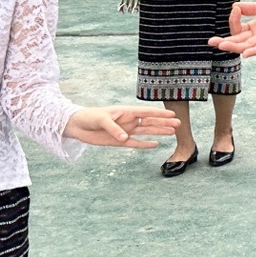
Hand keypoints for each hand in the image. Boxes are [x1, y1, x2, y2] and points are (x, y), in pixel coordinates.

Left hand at [64, 105, 178, 148]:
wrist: (77, 126)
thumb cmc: (89, 117)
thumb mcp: (101, 120)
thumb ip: (114, 128)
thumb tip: (125, 138)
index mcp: (126, 112)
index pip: (146, 113)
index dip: (159, 114)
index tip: (172, 114)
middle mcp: (128, 121)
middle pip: (150, 122)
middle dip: (164, 123)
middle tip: (178, 124)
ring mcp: (125, 131)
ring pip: (146, 132)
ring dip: (158, 132)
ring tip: (172, 133)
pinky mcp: (119, 141)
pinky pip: (135, 143)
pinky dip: (145, 144)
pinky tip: (155, 144)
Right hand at [210, 0, 255, 57]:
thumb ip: (250, 8)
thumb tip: (234, 6)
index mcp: (255, 27)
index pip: (238, 29)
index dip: (233, 21)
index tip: (233, 9)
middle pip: (240, 41)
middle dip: (225, 42)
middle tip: (211, 42)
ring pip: (249, 45)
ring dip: (236, 47)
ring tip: (222, 46)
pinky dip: (255, 50)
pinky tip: (246, 53)